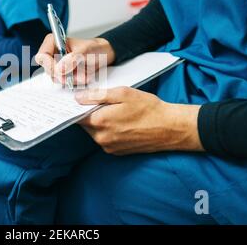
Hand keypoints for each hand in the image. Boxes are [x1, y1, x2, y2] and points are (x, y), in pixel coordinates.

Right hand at [35, 34, 115, 85]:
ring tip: (83, 74)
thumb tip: (59, 69)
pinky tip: (83, 76)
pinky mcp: (64, 74)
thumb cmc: (95, 48)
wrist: (104, 55)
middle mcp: (53, 53)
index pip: (41, 56)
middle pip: (48, 69)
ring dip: (71, 79)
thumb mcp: (85, 51)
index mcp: (54, 42)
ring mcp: (58, 65)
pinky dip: (74, 82)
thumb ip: (72, 58)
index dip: (49, 65)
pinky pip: (64, 83)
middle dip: (63, 75)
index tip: (61, 70)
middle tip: (75, 74)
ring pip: (56, 78)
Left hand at [75, 87, 203, 155]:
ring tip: (116, 112)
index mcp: (100, 121)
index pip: (76, 115)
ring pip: (95, 132)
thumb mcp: (123, 93)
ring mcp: (109, 146)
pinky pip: (105, 139)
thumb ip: (97, 95)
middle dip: (90, 114)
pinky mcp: (116, 152)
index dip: (77, 106)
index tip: (80, 100)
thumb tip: (78, 98)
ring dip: (100, 123)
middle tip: (104, 103)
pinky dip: (108, 131)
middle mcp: (101, 137)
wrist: (169, 128)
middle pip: (85, 124)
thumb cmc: (148, 108)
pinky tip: (122, 123)